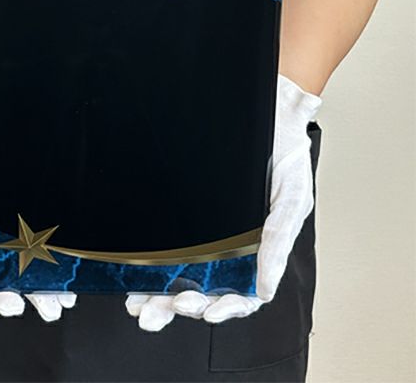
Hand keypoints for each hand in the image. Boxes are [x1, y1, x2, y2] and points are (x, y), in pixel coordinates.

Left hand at [125, 72, 322, 330]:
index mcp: (256, 249)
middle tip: (153, 314)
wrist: (270, 113)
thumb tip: (264, 289)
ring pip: (178, 272)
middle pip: (201, 289)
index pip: (239, 292)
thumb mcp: (292, 199)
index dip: (224, 308)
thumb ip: (278, 242)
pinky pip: (166, 239)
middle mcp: (227, 245)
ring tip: (137, 306)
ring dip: (158, 294)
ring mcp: (204, 229)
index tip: (208, 313)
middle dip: (176, 306)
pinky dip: (150, 261)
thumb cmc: (287, 157)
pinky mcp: (184, 209)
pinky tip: (134, 271)